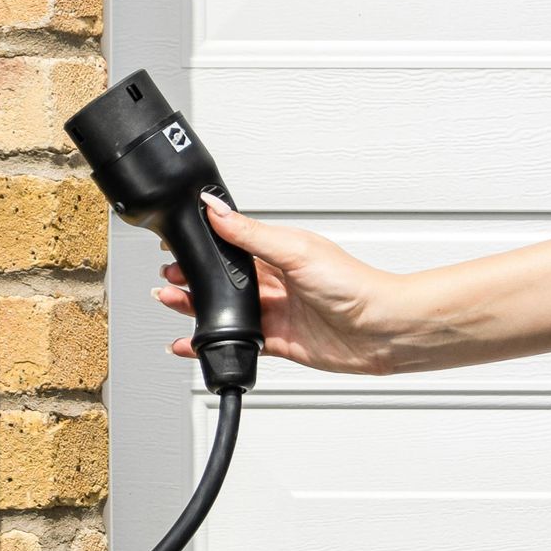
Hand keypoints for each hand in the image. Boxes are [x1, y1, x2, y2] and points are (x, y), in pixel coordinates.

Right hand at [154, 198, 412, 375]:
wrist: (383, 331)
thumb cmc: (355, 286)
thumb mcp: (295, 250)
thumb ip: (250, 234)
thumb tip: (216, 208)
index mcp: (279, 250)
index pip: (232, 242)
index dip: (204, 244)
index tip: (177, 244)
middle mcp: (276, 279)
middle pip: (223, 278)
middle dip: (192, 277)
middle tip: (167, 279)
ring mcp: (277, 310)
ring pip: (225, 308)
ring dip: (196, 306)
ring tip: (170, 302)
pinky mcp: (279, 340)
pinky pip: (238, 339)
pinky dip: (213, 340)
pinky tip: (193, 342)